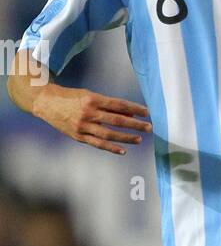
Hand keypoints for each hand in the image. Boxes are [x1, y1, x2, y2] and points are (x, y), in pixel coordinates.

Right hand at [34, 86, 151, 154]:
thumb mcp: (89, 95)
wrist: (46, 102)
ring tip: (139, 139)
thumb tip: (130, 112)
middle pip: (116, 120)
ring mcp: (83, 126)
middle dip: (134, 124)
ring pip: (108, 134)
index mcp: (93, 99)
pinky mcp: (78, 136)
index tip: (147, 112)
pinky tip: (123, 151)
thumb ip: (108, 104)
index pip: (118, 105)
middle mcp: (88, 112)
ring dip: (125, 138)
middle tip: (149, 127)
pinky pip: (97, 144)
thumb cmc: (72, 97)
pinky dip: (110, 148)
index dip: (134, 109)